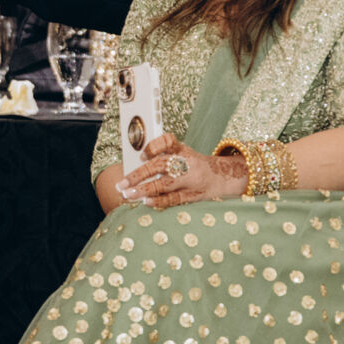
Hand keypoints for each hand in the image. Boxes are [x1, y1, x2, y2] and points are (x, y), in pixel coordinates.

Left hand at [119, 134, 247, 208]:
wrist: (222, 177)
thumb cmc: (194, 165)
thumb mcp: (183, 152)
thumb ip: (163, 155)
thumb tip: (136, 167)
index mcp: (182, 149)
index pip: (167, 141)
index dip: (152, 147)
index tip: (141, 156)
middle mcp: (186, 162)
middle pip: (160, 165)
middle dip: (138, 174)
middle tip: (121, 184)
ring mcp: (190, 179)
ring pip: (164, 184)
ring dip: (144, 190)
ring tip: (128, 194)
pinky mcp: (193, 195)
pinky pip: (174, 198)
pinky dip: (159, 200)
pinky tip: (146, 202)